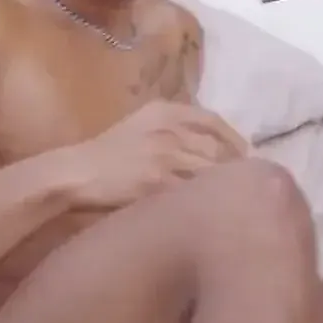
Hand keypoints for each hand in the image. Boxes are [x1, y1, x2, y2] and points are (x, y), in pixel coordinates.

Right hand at [65, 100, 249, 209]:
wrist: (76, 173)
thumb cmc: (108, 152)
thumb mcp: (141, 125)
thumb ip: (174, 126)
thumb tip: (214, 143)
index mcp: (165, 111)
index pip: (212, 120)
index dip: (234, 138)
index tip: (246, 155)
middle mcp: (168, 128)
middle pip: (217, 148)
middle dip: (234, 167)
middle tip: (244, 184)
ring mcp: (164, 155)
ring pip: (209, 171)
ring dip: (224, 186)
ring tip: (232, 199)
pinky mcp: (157, 182)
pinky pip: (192, 192)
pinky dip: (205, 201)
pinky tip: (211, 211)